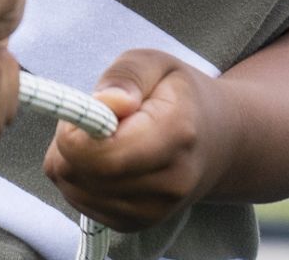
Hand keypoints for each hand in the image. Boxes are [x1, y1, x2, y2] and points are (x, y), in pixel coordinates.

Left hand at [43, 50, 239, 230]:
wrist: (217, 140)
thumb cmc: (180, 94)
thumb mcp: (156, 64)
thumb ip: (127, 75)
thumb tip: (104, 103)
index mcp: (177, 134)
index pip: (105, 155)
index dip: (77, 130)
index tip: (86, 107)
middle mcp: (169, 183)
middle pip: (85, 175)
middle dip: (70, 142)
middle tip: (92, 116)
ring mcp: (154, 211)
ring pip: (76, 191)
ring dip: (72, 160)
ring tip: (102, 135)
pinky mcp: (137, 225)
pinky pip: (82, 203)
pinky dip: (80, 178)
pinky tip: (105, 157)